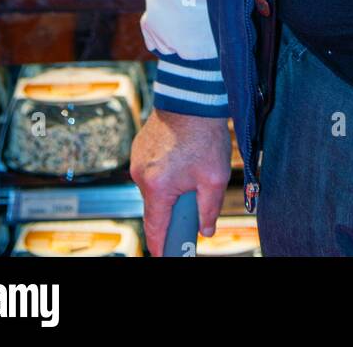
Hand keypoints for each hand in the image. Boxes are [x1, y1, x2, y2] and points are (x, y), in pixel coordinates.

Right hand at [130, 108, 230, 255]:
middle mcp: (141, 175)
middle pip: (156, 208)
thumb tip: (206, 230)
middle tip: (195, 197)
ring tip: (193, 166)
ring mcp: (138, 160)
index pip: (155, 229)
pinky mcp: (140, 148)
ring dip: (172, 187)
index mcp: (157, 187)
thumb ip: (209, 209)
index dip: (163, 247)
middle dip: (175, 209)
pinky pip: (153, 171)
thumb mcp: (214, 177)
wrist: (192, 97)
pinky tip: (184, 156)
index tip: (168, 255)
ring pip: (156, 189)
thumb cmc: (204, 134)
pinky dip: (167, 171)